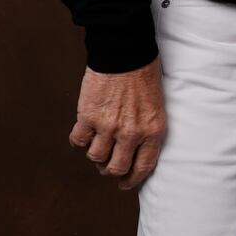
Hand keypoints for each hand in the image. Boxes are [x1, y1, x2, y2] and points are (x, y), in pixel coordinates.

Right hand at [67, 57, 165, 190]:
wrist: (125, 52)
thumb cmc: (144, 73)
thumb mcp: (157, 104)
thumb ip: (148, 128)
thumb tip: (137, 149)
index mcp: (153, 130)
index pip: (143, 167)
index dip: (132, 180)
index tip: (125, 183)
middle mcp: (131, 133)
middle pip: (116, 168)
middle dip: (110, 169)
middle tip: (107, 164)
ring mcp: (108, 127)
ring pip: (95, 158)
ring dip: (95, 152)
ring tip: (97, 141)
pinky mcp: (88, 117)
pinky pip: (78, 141)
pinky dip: (79, 139)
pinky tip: (84, 130)